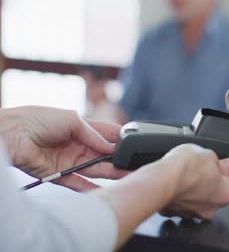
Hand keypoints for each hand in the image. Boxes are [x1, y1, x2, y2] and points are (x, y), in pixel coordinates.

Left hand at [1, 106, 128, 190]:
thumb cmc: (37, 119)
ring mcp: (68, 160)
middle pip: (102, 154)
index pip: (106, 134)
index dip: (119, 139)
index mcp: (80, 127)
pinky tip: (104, 190)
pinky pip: (78, 183)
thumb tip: (110, 147)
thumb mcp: (72, 119)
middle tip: (133, 164)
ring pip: (94, 168)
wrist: (11, 135)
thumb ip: (93, 133)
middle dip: (118, 158)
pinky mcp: (58, 174)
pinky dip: (90, 187)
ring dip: (110, 173)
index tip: (134, 144)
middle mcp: (76, 144)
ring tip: (125, 175)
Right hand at [92, 144, 228, 247]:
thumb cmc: (183, 169)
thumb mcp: (209, 154)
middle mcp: (211, 207)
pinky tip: (179, 178)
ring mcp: (193, 211)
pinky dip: (184, 190)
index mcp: (225, 193)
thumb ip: (223, 161)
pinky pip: (184, 198)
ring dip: (199, 184)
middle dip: (217, 176)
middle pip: (221, 189)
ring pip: (202, 195)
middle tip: (210, 161)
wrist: (158, 181)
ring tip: (191, 168)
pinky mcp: (176, 209)